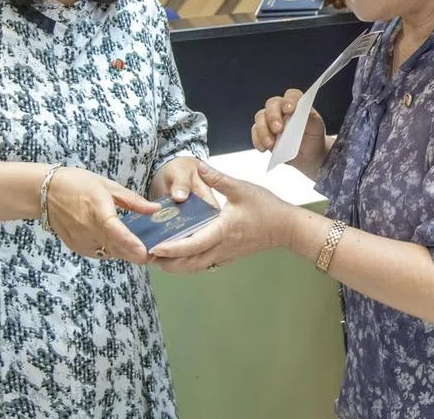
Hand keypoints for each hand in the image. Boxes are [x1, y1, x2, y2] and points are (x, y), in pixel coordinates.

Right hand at [47, 167, 158, 263]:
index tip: (146, 253)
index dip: (131, 244)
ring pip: (109, 253)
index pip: (116, 232)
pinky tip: (118, 244)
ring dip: (124, 253)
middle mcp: (89, 230)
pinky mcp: (77, 247)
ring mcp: (82, 241)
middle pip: (116, 248)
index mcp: (98, 211)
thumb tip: (156, 209)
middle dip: (136, 254)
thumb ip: (132, 200)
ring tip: (138, 247)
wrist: (45, 193)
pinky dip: (110, 250)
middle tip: (153, 253)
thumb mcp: (108, 186)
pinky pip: (99, 253)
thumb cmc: (78, 184)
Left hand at [151, 162, 296, 271]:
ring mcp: (224, 255)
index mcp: (222, 231)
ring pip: (195, 267)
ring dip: (176, 265)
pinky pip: (203, 264)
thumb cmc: (266, 208)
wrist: (285, 228)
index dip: (172, 249)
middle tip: (147, 256)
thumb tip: (199, 166)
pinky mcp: (227, 256)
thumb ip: (218, 178)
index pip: (192, 245)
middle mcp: (221, 248)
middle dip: (167, 263)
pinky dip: (188, 263)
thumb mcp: (242, 188)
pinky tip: (179, 255)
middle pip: (189, 264)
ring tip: (158, 258)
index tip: (155, 248)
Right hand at [251, 89, 326, 168]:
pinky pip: (255, 132)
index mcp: (296, 103)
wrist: (309, 154)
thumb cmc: (313, 136)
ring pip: (260, 117)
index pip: (291, 95)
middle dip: (273, 116)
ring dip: (263, 130)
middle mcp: (281, 108)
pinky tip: (264, 148)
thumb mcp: (316, 127)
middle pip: (272, 104)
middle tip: (278, 130)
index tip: (289, 110)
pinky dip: (257, 140)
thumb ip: (310, 118)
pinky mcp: (263, 132)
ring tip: (271, 144)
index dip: (289, 100)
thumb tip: (302, 111)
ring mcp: (270, 119)